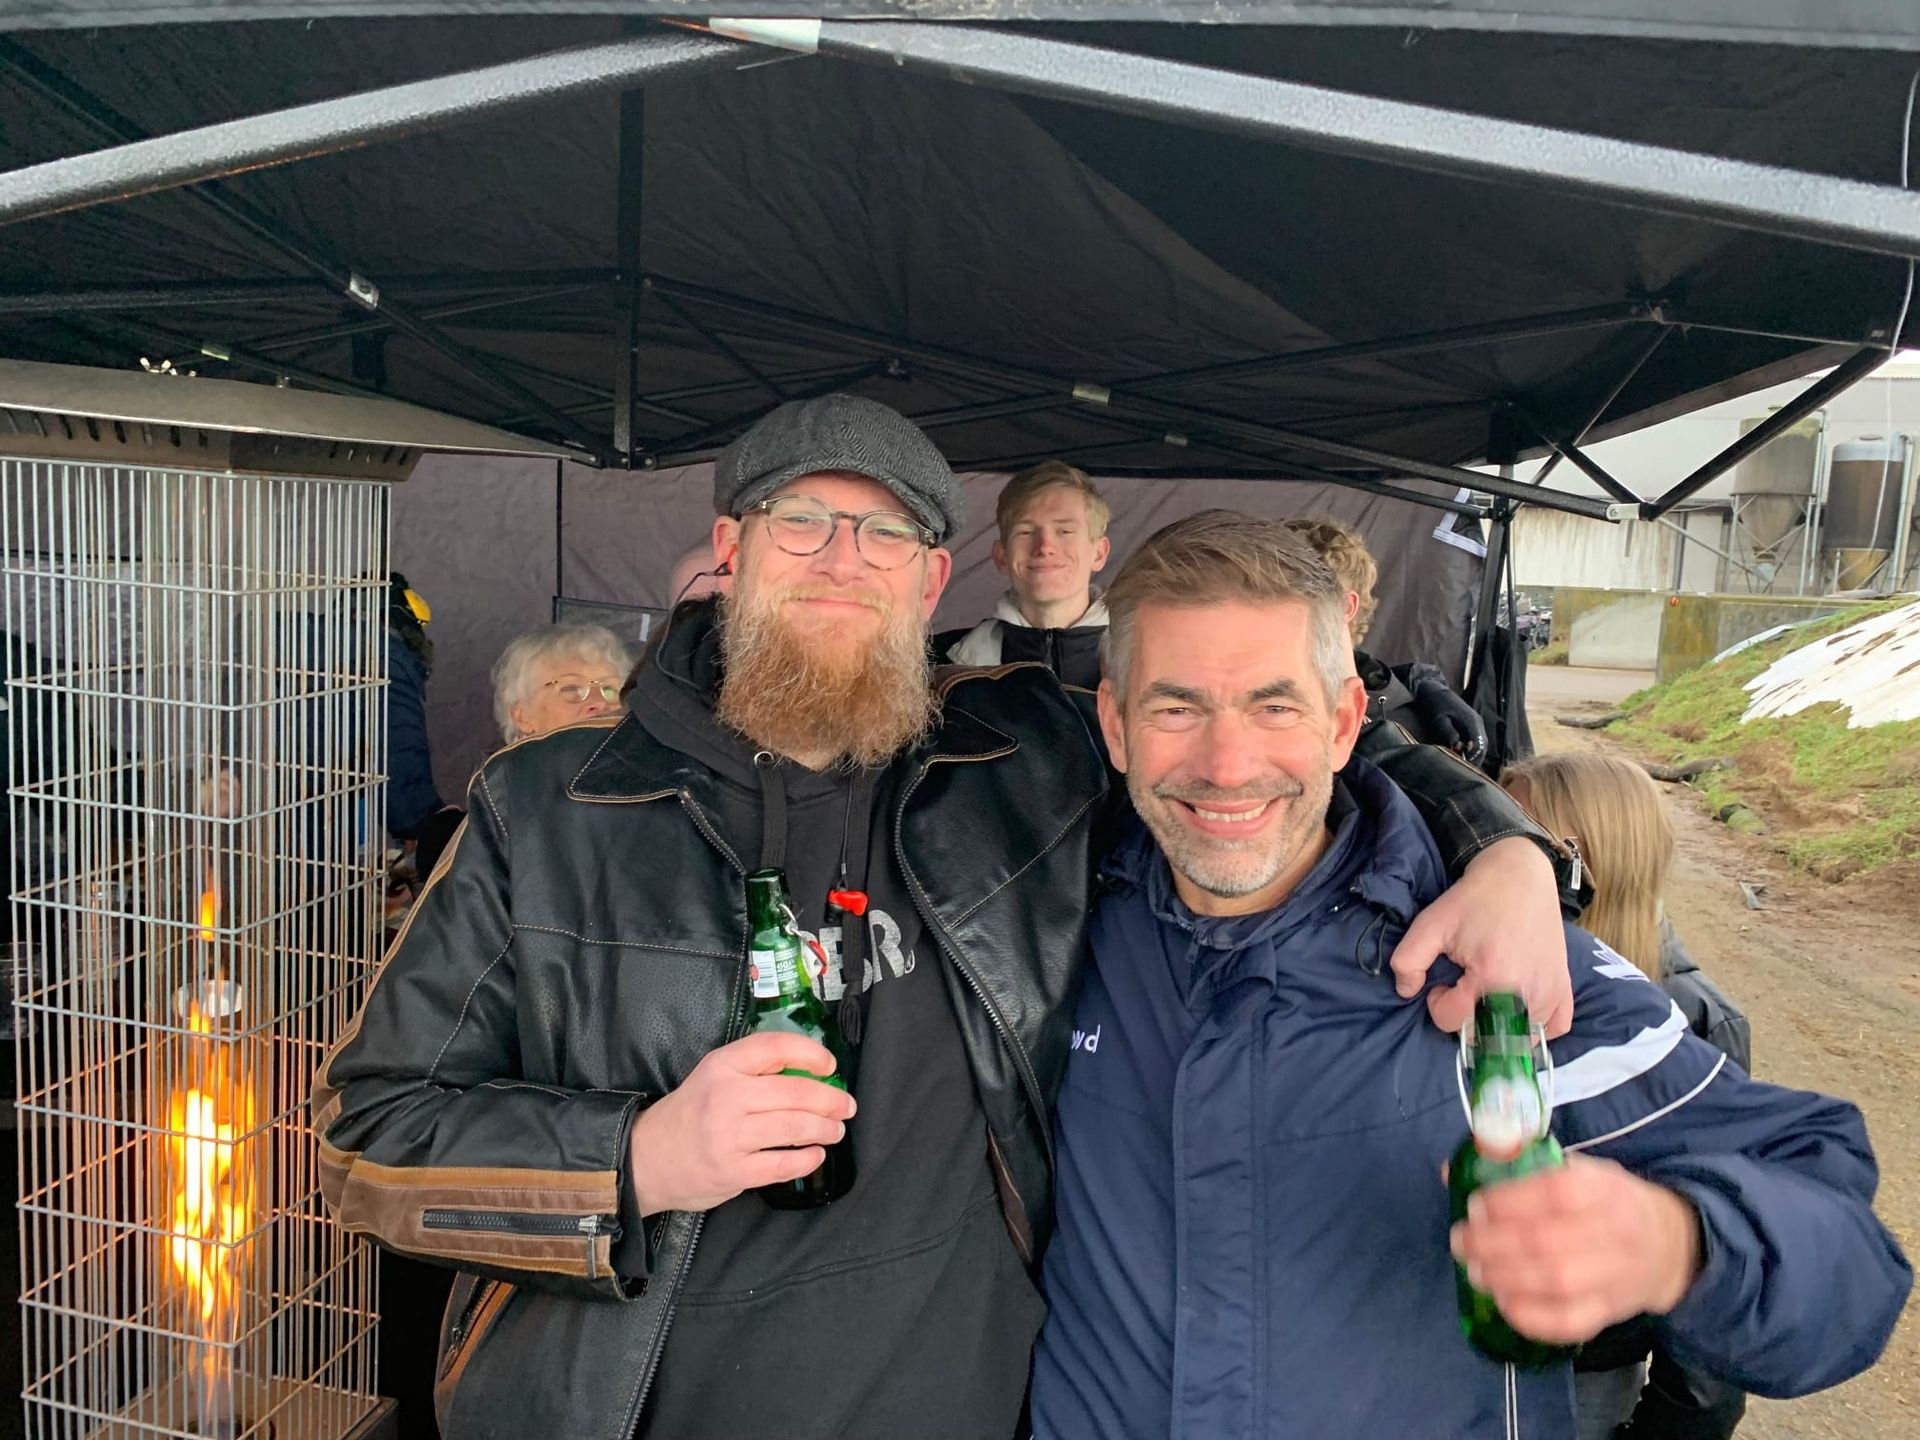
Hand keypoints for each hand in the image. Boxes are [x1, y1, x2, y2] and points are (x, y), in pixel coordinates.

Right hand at [626, 1032, 855, 1215]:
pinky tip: (815, 1155)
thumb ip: (754, 1068)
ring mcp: (729, 1137)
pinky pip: (783, 1165)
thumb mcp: (714, 1076)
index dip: (811, 1053)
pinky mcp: (733, 1172)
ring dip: (825, 1129)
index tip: (830, 1065)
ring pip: (795, 1127)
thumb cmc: (692, 1113)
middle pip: (795, 1092)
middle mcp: (726, 1097)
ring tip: (835, 1130)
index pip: (775, 1047)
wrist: (646, 1158)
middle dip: (830, 1100)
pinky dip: (808, 1159)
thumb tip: (812, 1070)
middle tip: (846, 1106)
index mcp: (722, 1066)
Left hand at [1390, 836, 1572, 1037]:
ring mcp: (1550, 994)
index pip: (1453, 1023)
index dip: (1438, 1003)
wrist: (1519, 876)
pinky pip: (1552, 1029)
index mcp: (1493, 980)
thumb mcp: (1430, 924)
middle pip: (1484, 1036)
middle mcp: (1527, 995)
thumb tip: (1407, 991)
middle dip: (1465, 1015)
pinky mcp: (1564, 988)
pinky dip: (1534, 1026)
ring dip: (1496, 1022)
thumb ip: (1407, 960)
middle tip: (1465, 983)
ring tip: (1489, 989)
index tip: (1445, 980)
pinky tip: (1518, 1007)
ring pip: (1515, 1037)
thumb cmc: (1473, 900)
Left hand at [1413, 684, 1487, 767]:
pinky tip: (1462, 759)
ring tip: (1463, 768)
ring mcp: (1476, 724)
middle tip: (1463, 773)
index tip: (1463, 767)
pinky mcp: (1471, 726)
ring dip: (1474, 757)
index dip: (1472, 758)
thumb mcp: (1439, 720)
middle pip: (1482, 747)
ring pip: (1481, 746)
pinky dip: (1471, 752)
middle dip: (1474, 761)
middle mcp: (1477, 723)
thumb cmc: (1434, 705)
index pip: (1479, 744)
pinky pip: (1476, 742)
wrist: (1433, 691)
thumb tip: (1458, 749)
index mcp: (1472, 720)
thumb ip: (1449, 733)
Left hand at [1449, 1153, 1702, 1343]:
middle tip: (1461, 1241)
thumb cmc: (1606, 1201)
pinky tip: (1504, 1302)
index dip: (1509, 1201)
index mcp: (1602, 1188)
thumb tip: (1452, 1171)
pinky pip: (1570, 1323)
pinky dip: (1531, 1317)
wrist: (1668, 1245)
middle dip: (1492, 1244)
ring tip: (1475, 1270)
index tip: (1475, 1206)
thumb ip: (1519, 1170)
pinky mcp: (1610, 1311)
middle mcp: (1612, 1232)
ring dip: (1504, 1278)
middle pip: (1547, 1242)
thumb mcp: (1576, 1169)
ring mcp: (1614, 1276)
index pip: (1555, 1193)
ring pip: (1556, 1283)